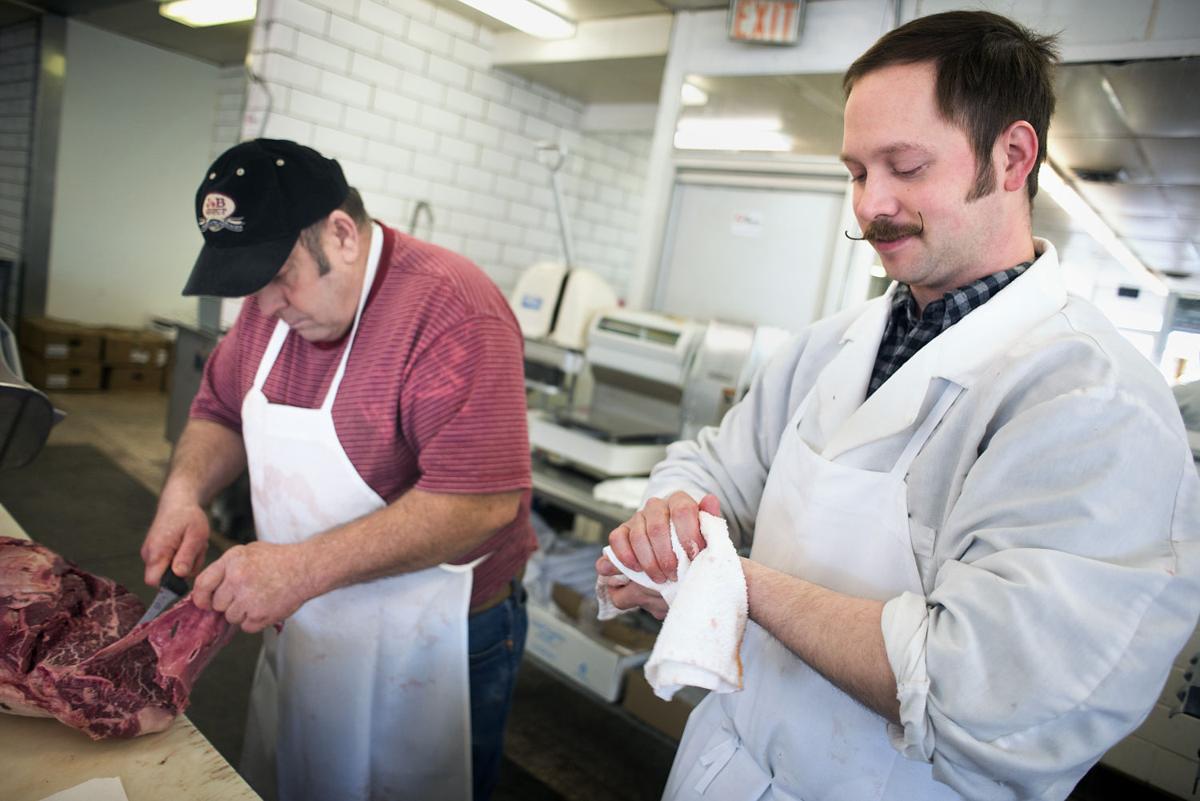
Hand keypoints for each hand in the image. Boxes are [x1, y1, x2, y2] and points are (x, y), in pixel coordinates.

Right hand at [141, 498, 210, 585]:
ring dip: (187, 562)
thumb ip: (187, 556)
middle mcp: (149, 554)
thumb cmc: (189, 517)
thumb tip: (179, 574)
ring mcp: (151, 554)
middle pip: (165, 578)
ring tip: (193, 545)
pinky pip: (170, 564)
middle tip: (196, 551)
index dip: (169, 584)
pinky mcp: (156, 553)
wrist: (178, 502)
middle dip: (184, 570)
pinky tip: (188, 545)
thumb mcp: (196, 535)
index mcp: (157, 551)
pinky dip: (183, 558)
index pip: (154, 581)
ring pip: (170, 571)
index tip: (187, 571)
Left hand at [192, 541, 313, 633]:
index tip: (205, 602)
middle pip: (217, 604)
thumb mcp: (249, 551)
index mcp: (232, 561)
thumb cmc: (280, 559)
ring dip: (242, 613)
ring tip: (260, 599)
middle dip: (228, 604)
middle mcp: (237, 579)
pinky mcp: (259, 614)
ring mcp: (248, 598)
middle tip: (246, 596)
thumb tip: (209, 587)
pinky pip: (246, 626)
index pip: (202, 584)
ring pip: (231, 617)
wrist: (306, 568)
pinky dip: (255, 621)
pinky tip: (266, 607)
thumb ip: (227, 567)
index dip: (201, 597)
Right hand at [595, 492, 720, 618]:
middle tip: (675, 575)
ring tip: (660, 578)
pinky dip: (626, 556)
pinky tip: (637, 569)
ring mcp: (637, 518)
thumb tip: (711, 500)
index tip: (693, 557)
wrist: (675, 560)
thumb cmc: (692, 548)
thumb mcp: (707, 539)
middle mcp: (656, 506)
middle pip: (658, 526)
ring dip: (649, 561)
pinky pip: (617, 539)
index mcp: (679, 502)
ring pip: (637, 535)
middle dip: (666, 555)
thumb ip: (710, 521)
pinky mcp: (622, 531)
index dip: (688, 535)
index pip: (682, 510)